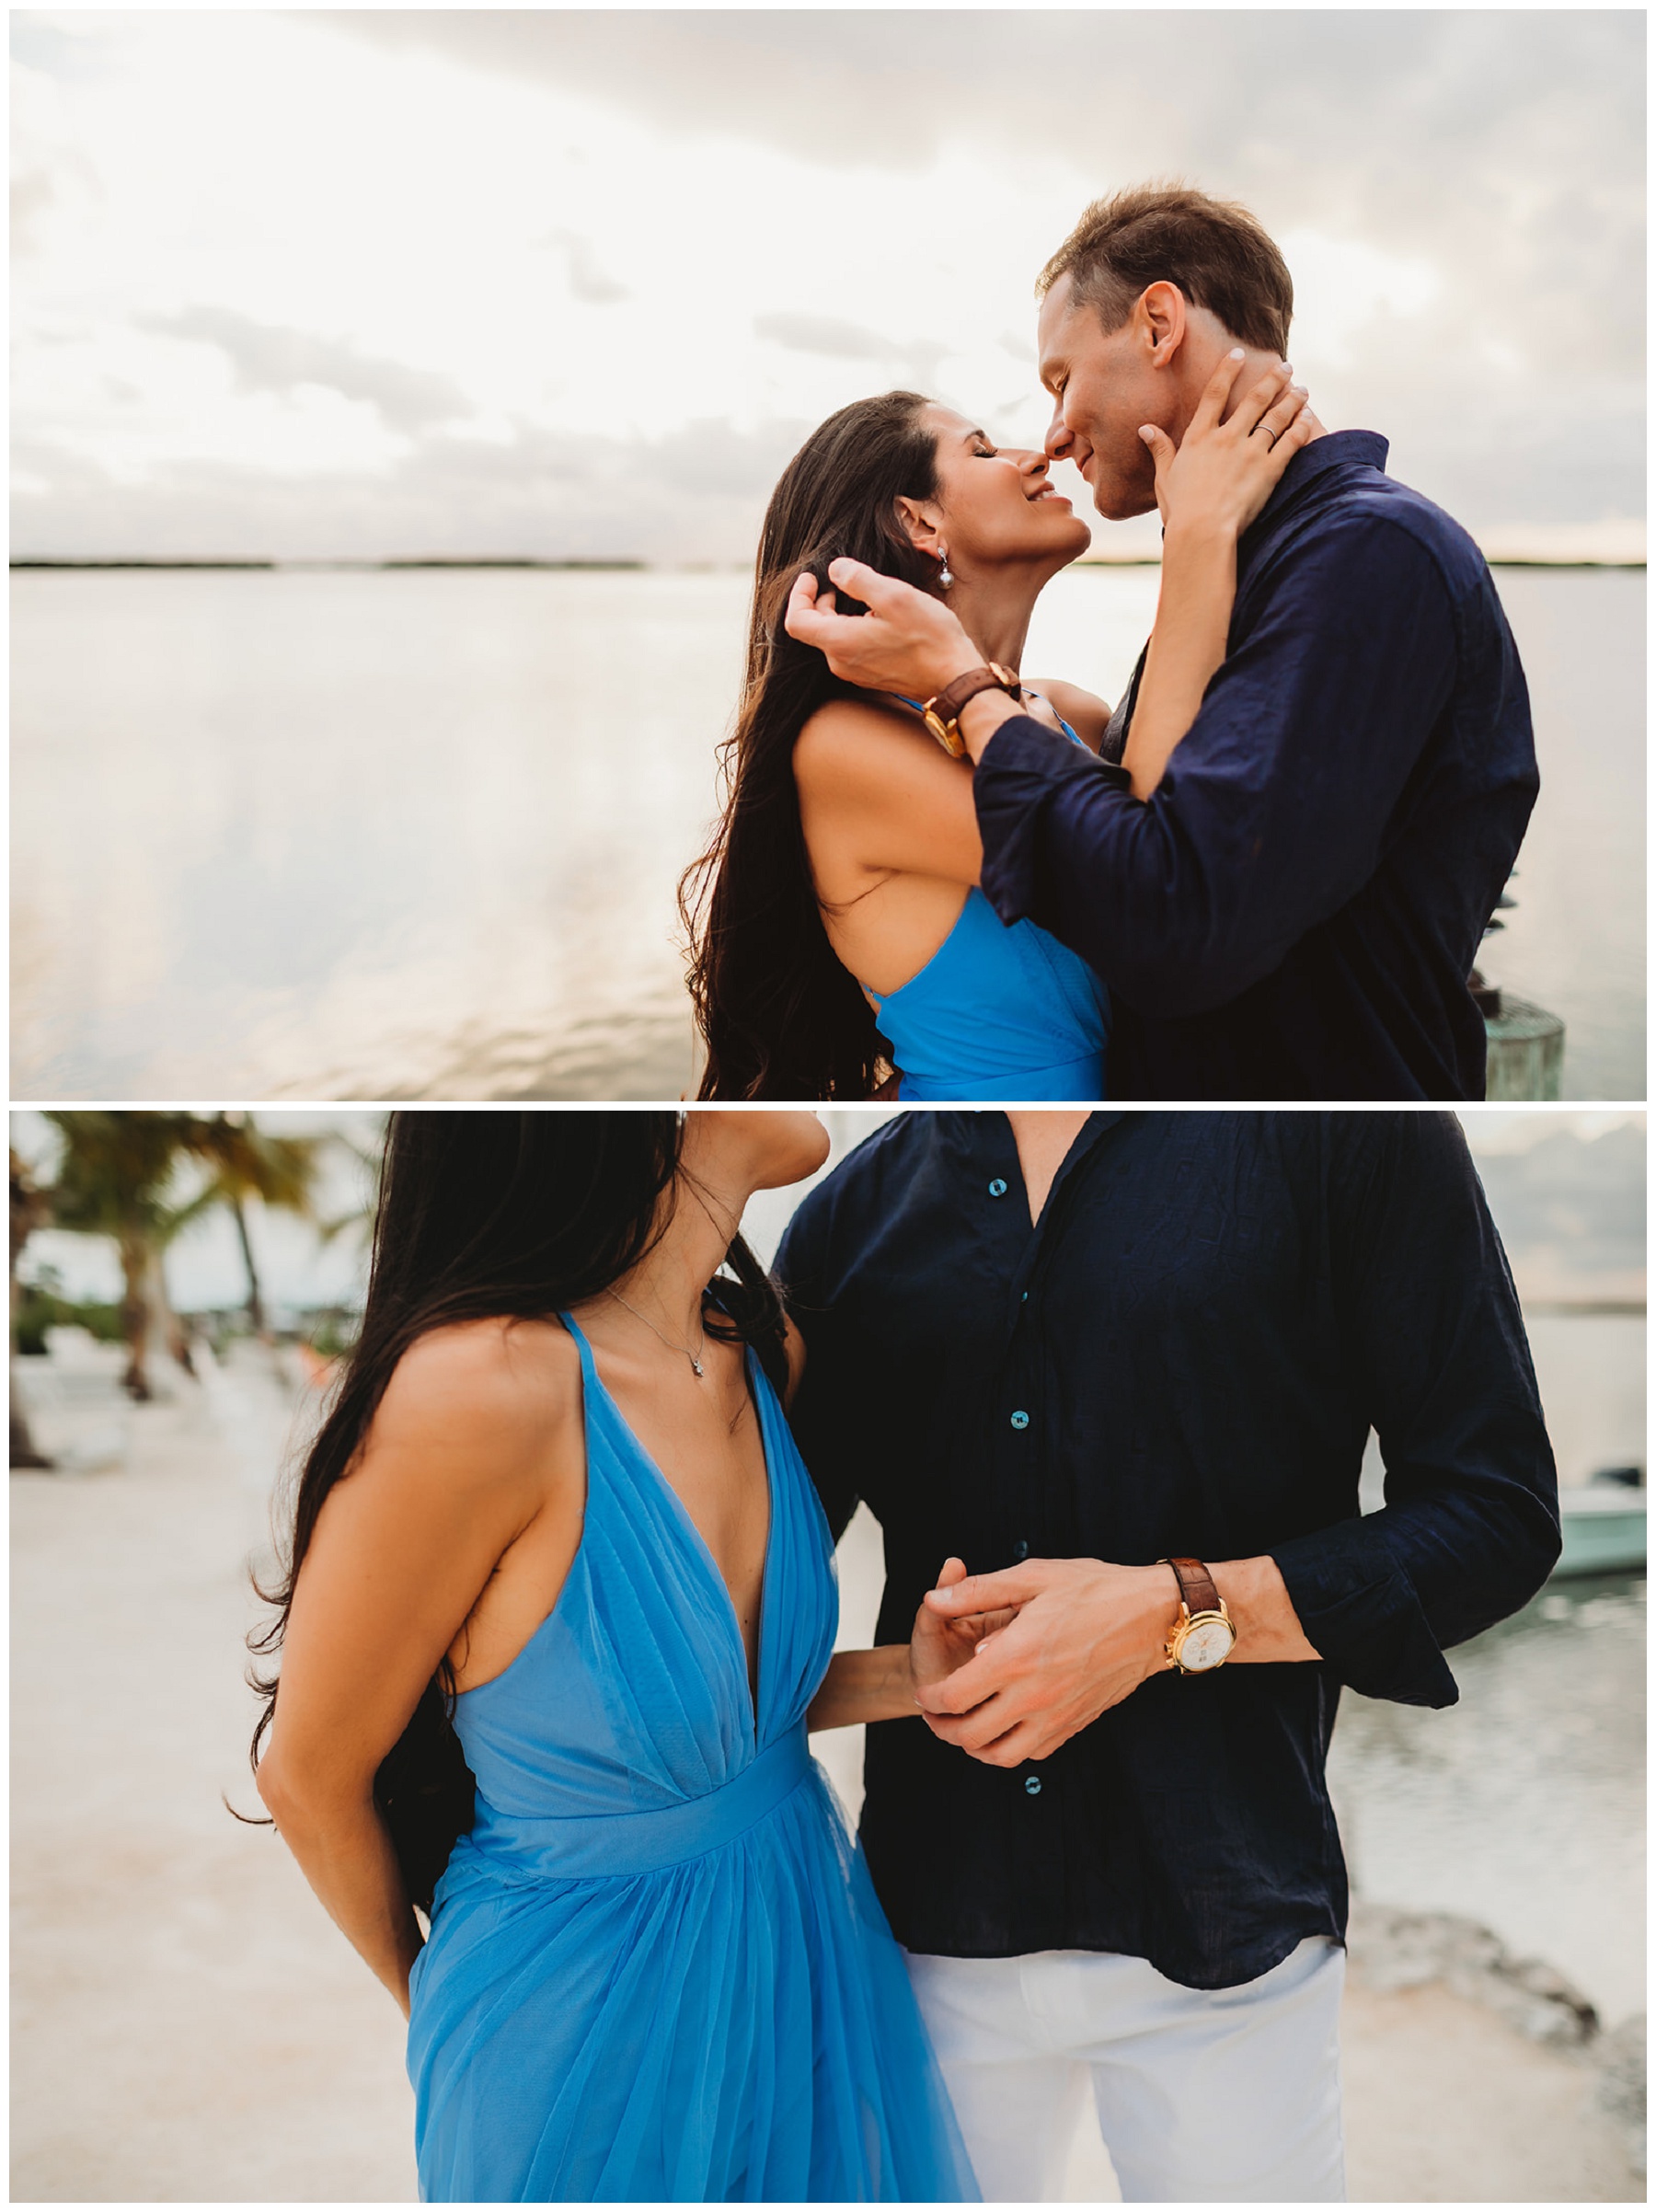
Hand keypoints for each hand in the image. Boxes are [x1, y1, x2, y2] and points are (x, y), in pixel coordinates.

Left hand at [783, 561, 980, 701]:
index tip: (812, 577)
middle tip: (837, 583)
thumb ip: (858, 579)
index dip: (798, 595)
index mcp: (839, 642)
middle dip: (820, 602)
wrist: (954, 681)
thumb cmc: (929, 639)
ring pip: (834, 639)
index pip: (797, 621)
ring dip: (841, 615)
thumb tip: (836, 570)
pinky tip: (880, 619)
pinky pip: (851, 650)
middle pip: (814, 629)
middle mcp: (840, 662)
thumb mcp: (894, 596)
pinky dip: (855, 630)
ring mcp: (856, 673)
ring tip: (866, 599)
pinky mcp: (871, 677)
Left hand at [913, 1557, 1180, 1764]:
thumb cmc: (1094, 1590)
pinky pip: (1033, 1753)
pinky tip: (1005, 1725)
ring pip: (1000, 1756)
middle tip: (935, 1714)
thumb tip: (933, 1597)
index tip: (925, 1692)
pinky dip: (1011, 1748)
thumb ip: (976, 1591)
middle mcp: (1033, 1695)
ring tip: (964, 1726)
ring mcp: (1057, 1715)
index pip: (953, 1697)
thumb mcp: (1032, 1577)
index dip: (929, 1699)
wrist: (1153, 1617)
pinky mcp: (1076, 1724)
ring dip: (974, 1747)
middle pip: (969, 1735)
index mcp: (1015, 1657)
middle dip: (943, 1728)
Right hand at [1140, 355, 1314, 540]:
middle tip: (1285, 366)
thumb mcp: (1165, 478)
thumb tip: (1146, 429)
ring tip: (1302, 389)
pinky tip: (1309, 417)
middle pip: (1254, 399)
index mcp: (1199, 437)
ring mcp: (1250, 452)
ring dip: (1292, 399)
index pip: (1214, 393)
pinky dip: (1301, 426)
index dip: (1227, 370)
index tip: (1238, 353)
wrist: (1202, 532)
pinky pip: (1290, 441)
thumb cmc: (1180, 510)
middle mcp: (1226, 437)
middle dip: (1272, 379)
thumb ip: (1161, 449)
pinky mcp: (1269, 470)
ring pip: (1276, 416)